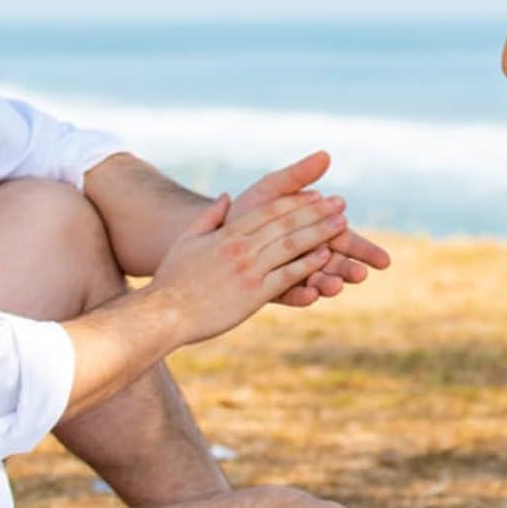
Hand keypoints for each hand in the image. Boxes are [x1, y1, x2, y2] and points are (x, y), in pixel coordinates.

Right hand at [151, 190, 347, 341]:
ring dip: (320, 233)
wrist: (164, 313)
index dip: (296, 201)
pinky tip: (327, 258)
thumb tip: (227, 198)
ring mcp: (249, 270)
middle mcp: (241, 247)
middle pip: (286, 223)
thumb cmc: (173, 279)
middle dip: (316, 212)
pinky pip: (287, 275)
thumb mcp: (188, 240)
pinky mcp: (254, 293)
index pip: (269, 211)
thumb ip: (210, 217)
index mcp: (228, 233)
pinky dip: (308, 265)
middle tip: (341, 203)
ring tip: (343, 225)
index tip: (317, 195)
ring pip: (292, 246)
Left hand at [227, 151, 389, 306]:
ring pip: (316, 281)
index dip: (366, 252)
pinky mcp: (271, 289)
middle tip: (361, 275)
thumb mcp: (273, 190)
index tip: (384, 261)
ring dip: (328, 283)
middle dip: (349, 271)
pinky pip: (289, 294)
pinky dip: (300, 295)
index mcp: (315, 233)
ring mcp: (291, 273)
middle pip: (336, 266)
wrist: (211, 231)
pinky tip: (309, 294)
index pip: (347, 243)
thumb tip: (325, 155)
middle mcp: (308, 256)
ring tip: (334, 286)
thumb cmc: (248, 209)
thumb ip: (299, 176)